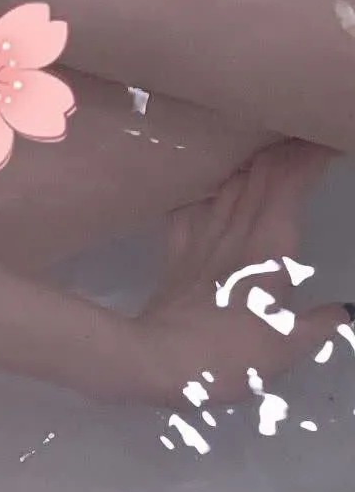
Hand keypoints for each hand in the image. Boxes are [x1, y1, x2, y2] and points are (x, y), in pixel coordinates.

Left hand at [129, 140, 350, 407]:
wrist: (155, 360)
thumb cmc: (229, 355)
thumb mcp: (288, 346)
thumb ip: (319, 325)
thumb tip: (345, 312)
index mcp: (267, 248)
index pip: (288, 185)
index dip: (306, 156)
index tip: (324, 137)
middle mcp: (233, 234)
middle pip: (257, 177)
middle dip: (281, 149)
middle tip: (298, 131)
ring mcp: (199, 241)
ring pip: (225, 187)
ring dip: (245, 163)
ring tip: (260, 146)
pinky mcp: (175, 254)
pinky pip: (188, 211)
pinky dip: (200, 192)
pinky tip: (202, 185)